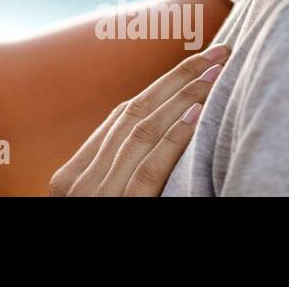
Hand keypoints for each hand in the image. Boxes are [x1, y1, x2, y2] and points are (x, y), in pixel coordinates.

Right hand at [49, 44, 229, 195]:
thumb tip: (157, 136)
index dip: (160, 88)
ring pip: (143, 133)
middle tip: (218, 54)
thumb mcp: (100, 202)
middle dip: (179, 80)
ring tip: (215, 76)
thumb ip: (115, 177)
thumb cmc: (105, 235)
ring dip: (183, 99)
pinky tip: (196, 114)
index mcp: (71, 176)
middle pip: (133, 115)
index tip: (197, 65)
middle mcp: (79, 180)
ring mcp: (97, 195)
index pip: (120, 118)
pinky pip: (150, 168)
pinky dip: (174, 138)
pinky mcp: (122, 209)